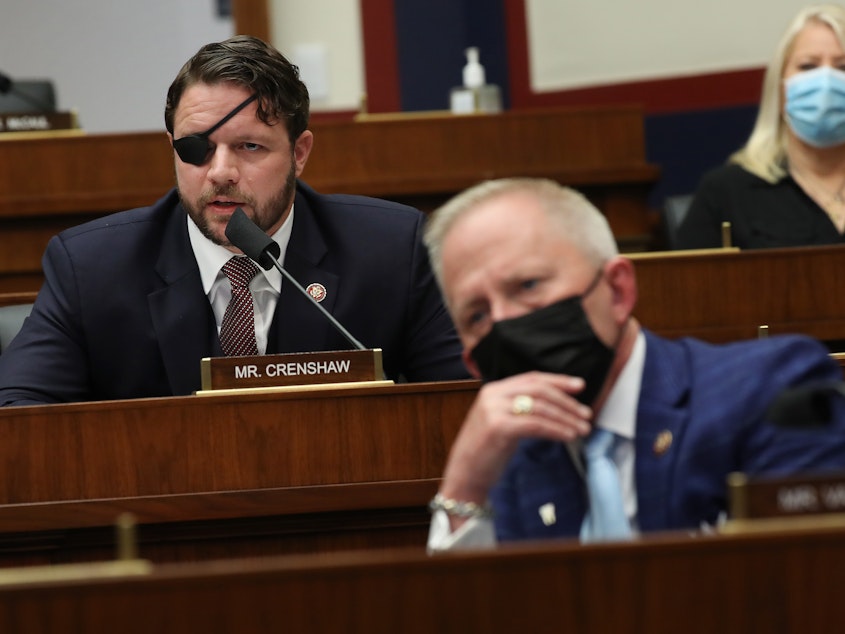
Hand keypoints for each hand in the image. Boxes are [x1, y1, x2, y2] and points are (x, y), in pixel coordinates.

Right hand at [438, 371, 591, 526]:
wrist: (465, 476)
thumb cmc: (487, 452)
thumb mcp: (504, 422)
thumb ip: (522, 409)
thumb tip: (558, 406)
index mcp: (494, 390)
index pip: (532, 378)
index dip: (558, 380)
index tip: (580, 386)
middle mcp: (492, 395)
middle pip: (539, 390)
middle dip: (567, 401)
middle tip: (586, 414)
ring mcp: (493, 410)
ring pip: (540, 407)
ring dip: (566, 418)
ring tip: (582, 428)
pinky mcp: (498, 427)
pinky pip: (535, 424)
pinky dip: (555, 429)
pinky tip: (568, 436)